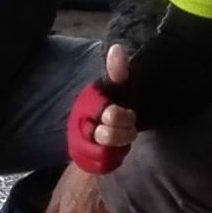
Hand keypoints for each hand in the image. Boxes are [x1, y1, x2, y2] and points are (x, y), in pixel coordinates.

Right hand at [67, 44, 137, 170]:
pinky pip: (102, 164)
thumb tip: (118, 48)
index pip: (104, 111)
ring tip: (125, 137)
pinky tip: (117, 149)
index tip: (130, 115)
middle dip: (123, 132)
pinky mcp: (84, 158)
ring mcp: (80, 142)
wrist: (99, 127)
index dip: (120, 115)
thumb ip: (118, 70)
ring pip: (104, 152)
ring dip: (119, 146)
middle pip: (105, 134)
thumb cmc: (112, 103)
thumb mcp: (117, 87)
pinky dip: (114, 158)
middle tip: (131, 126)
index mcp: (88, 103)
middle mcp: (80, 123)